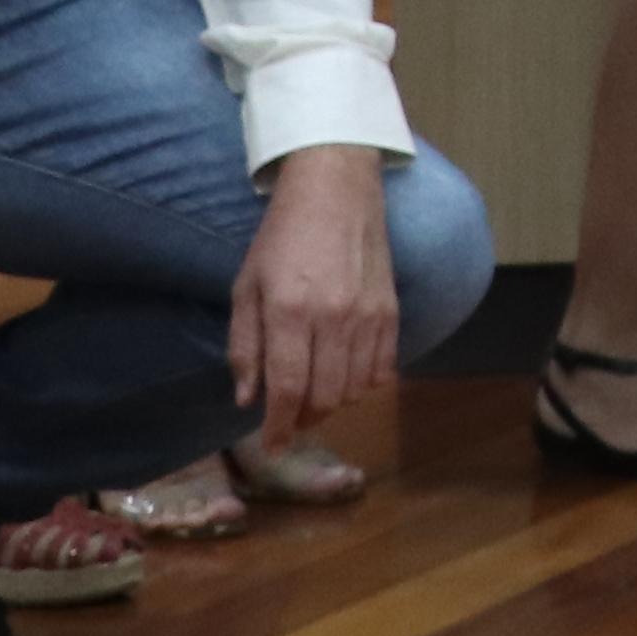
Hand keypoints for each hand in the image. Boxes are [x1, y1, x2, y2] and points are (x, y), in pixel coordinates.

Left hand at [227, 147, 399, 432]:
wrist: (337, 190)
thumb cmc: (281, 237)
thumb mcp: (246, 287)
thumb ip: (244, 345)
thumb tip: (248, 398)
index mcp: (289, 313)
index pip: (286, 389)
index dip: (279, 426)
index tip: (274, 445)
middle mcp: (332, 319)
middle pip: (325, 397)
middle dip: (305, 420)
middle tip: (291, 421)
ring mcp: (368, 316)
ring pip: (356, 388)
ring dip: (334, 403)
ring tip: (317, 397)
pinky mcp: (392, 310)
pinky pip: (385, 368)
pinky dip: (366, 384)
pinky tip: (348, 376)